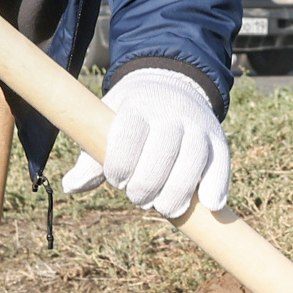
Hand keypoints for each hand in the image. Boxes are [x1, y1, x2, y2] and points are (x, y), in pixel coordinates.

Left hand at [60, 69, 230, 218]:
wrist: (172, 84)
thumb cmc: (131, 116)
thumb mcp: (107, 125)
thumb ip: (91, 158)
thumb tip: (71, 187)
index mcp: (137, 107)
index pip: (129, 136)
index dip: (121, 164)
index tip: (117, 180)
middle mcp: (171, 113)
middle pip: (163, 150)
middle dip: (148, 183)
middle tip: (139, 199)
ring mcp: (198, 125)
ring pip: (194, 158)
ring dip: (179, 190)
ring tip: (167, 208)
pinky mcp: (218, 139)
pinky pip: (222, 162)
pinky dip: (217, 185)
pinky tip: (210, 204)